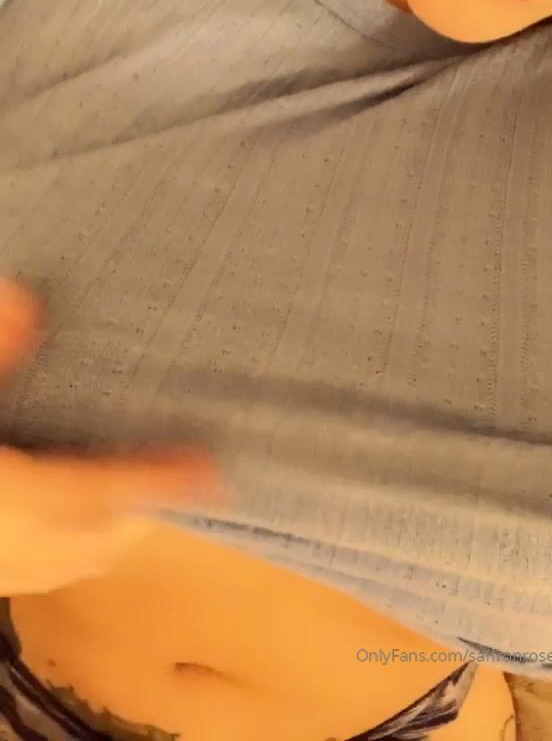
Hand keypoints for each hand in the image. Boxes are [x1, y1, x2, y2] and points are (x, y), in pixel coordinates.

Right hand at [0, 278, 223, 594]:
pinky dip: (72, 547)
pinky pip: (44, 571)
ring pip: (75, 559)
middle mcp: (20, 542)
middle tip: (179, 474)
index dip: (164, 479)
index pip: (109, 486)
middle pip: (102, 535)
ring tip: (132, 493)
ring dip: (111, 529)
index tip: (214, 469)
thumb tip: (27, 298)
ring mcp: (2, 567)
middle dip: (143, 508)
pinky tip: (64, 523)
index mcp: (18, 494)